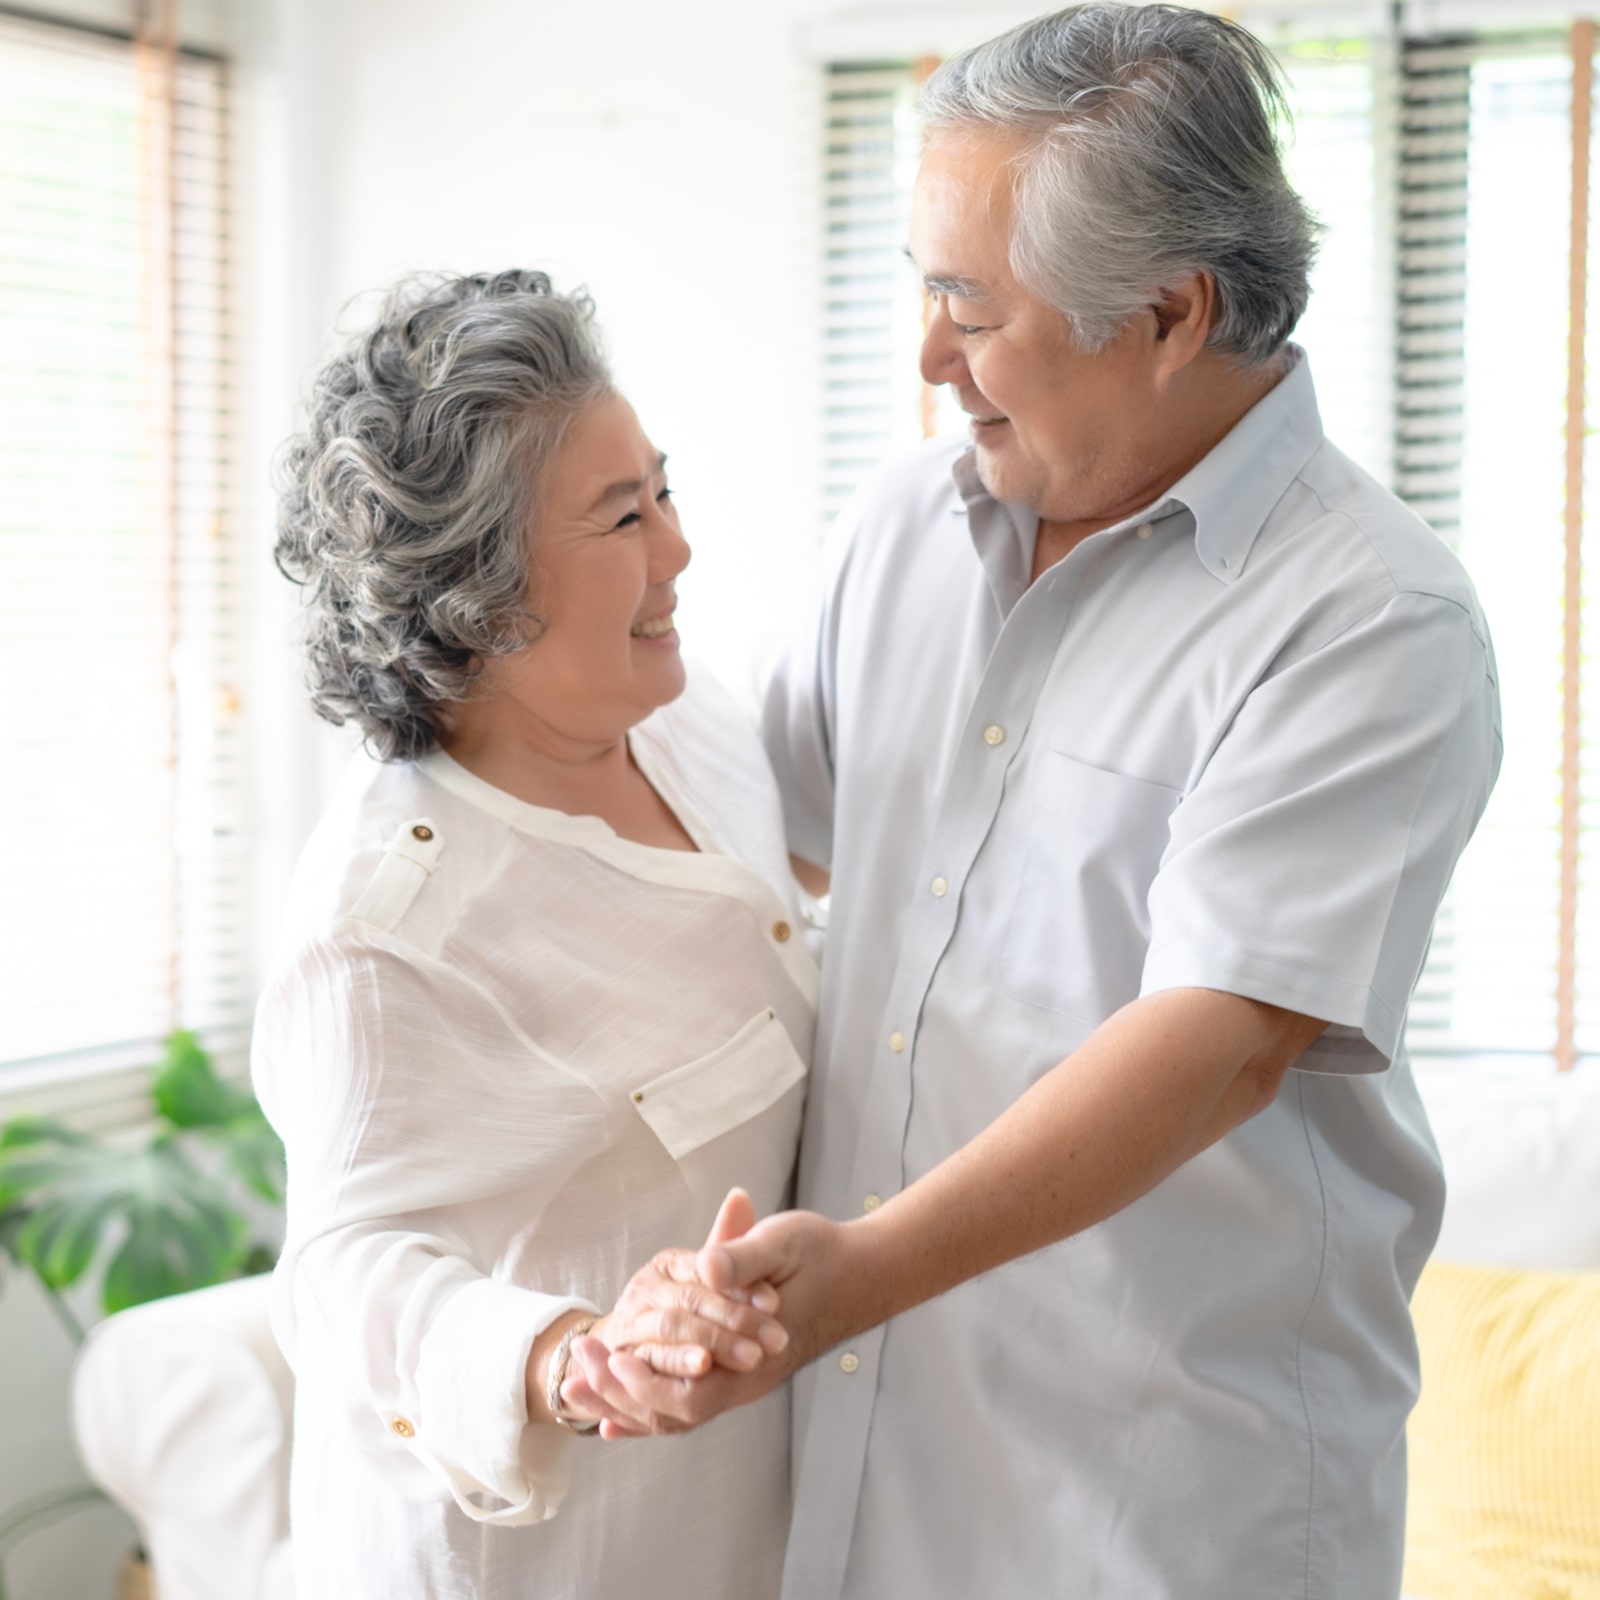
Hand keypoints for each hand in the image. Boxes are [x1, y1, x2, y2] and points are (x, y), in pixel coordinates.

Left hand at [564, 1206, 863, 1438]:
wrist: (861, 1273)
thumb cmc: (821, 1253)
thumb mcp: (783, 1241)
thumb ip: (742, 1255)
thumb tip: (704, 1266)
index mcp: (757, 1357)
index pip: (694, 1396)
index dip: (646, 1387)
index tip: (609, 1361)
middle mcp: (747, 1381)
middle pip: (676, 1415)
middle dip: (619, 1397)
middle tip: (575, 1370)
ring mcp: (743, 1381)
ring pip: (676, 1415)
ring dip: (624, 1405)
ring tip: (576, 1390)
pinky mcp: (739, 1373)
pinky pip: (687, 1406)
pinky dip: (646, 1412)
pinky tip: (613, 1421)